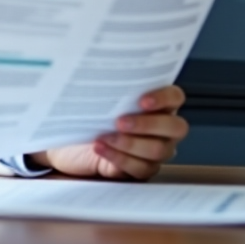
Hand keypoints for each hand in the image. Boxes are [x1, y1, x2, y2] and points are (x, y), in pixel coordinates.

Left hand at [28, 85, 187, 180]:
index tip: (142, 101)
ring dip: (130, 143)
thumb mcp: (99, 101)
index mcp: (158, 105)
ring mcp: (156, 151)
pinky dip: (119, 157)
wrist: (70, 146)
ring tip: (104, 136)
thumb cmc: (89, 119)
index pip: (175, 97)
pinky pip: (140, 167)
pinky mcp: (143, 170)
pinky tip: (100, 148)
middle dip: (148, 124)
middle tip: (120, 122)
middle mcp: (163, 129)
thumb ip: (112, 89)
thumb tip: (104, 73)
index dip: (163, 98)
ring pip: (158, 150)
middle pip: (174, 127)